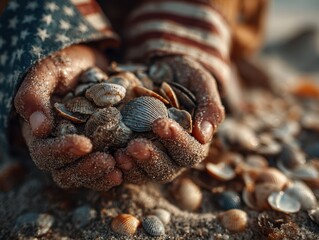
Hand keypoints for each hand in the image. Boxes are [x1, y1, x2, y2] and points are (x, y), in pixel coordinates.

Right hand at [14, 45, 121, 190]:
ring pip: (87, 176)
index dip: (62, 152)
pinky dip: (119, 169)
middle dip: (86, 171)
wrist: (89, 62)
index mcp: (42, 134)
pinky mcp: (104, 148)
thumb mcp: (47, 71)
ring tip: (120, 170)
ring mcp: (83, 151)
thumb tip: (39, 128)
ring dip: (102, 177)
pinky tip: (130, 165)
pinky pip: (108, 168)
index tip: (84, 144)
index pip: (45, 153)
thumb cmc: (63, 63)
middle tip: (107, 161)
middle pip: (66, 173)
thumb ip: (35, 95)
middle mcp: (61, 147)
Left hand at [116, 56, 224, 182]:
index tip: (160, 124)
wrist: (157, 67)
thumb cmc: (184, 74)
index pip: (190, 152)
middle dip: (151, 158)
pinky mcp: (130, 154)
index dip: (177, 142)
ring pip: (144, 174)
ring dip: (132, 167)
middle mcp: (173, 155)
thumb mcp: (200, 82)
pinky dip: (117, 166)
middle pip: (166, 169)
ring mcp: (151, 156)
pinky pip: (124, 169)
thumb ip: (208, 106)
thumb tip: (204, 136)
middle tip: (134, 146)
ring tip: (119, 155)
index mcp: (194, 142)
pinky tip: (109, 155)